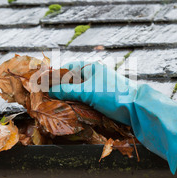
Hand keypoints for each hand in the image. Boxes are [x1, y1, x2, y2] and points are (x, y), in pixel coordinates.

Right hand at [49, 61, 176, 173]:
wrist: (138, 109)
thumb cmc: (113, 95)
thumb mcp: (87, 92)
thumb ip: (66, 90)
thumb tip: (48, 90)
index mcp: (91, 67)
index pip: (66, 68)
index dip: (52, 75)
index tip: (39, 83)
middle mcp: (94, 75)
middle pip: (70, 80)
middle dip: (58, 87)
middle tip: (43, 96)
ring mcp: (99, 87)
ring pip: (77, 91)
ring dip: (66, 97)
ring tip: (53, 104)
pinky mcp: (102, 99)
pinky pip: (84, 99)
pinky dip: (75, 103)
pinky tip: (69, 109)